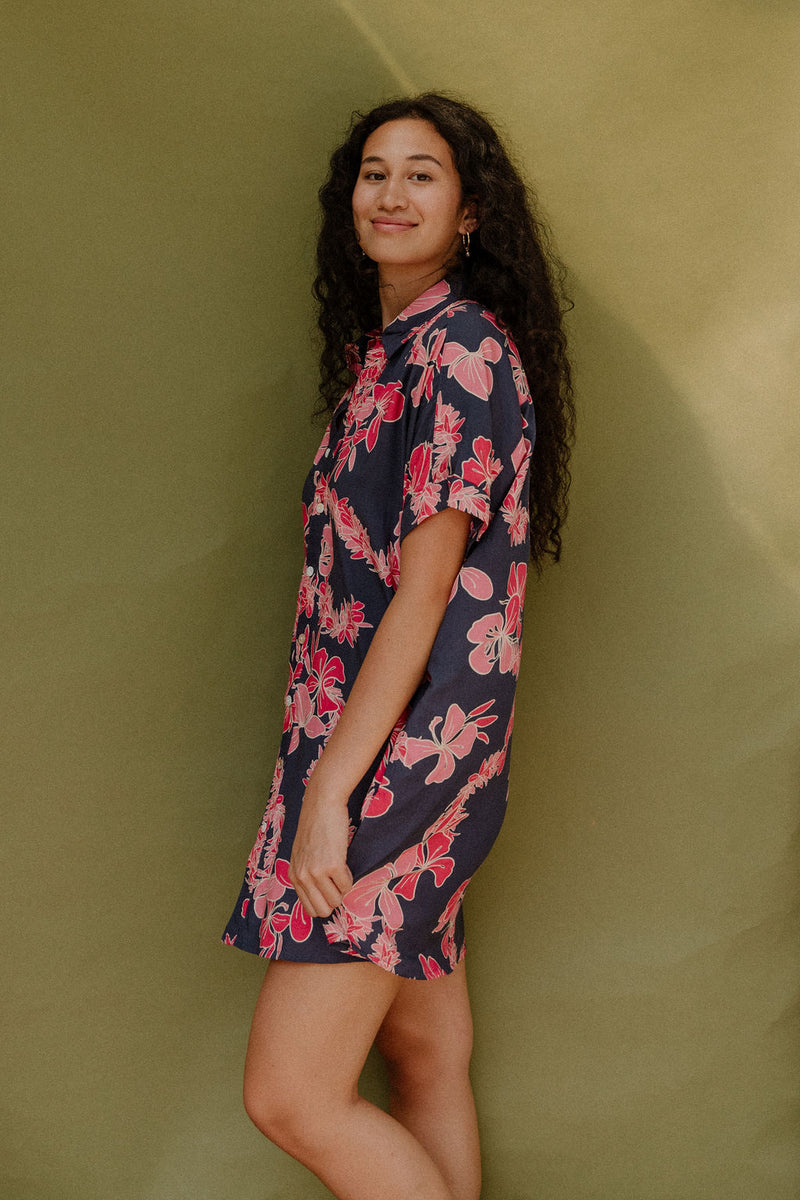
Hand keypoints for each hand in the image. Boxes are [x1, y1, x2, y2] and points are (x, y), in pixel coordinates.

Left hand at [288, 791, 353, 918]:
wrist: (321, 804)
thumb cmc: (314, 826)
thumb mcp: (302, 854)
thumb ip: (306, 874)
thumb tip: (321, 896)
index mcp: (293, 876)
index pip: (310, 909)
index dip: (324, 903)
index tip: (330, 892)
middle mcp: (302, 877)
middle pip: (323, 910)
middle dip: (335, 900)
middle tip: (337, 883)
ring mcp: (316, 872)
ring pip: (337, 900)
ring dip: (342, 888)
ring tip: (340, 869)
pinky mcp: (333, 865)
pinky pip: (347, 885)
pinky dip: (349, 876)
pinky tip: (343, 860)